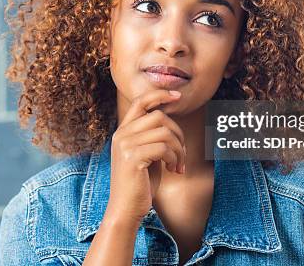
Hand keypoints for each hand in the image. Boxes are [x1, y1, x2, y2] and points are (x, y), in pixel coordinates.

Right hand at [104, 89, 186, 224]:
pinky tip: (173, 170)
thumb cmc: (140, 184)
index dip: (159, 94)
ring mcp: (125, 145)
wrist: (126, 209)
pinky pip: (164, 148)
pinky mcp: (132, 158)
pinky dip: (175, 158)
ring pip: (165, 132)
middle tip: (182, 153)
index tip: (177, 96)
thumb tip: (170, 121)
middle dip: (178, 134)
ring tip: (178, 165)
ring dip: (179, 149)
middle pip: (159, 117)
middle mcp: (121, 135)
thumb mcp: (146, 155)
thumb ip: (152, 137)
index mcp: (123, 131)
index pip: (140, 102)